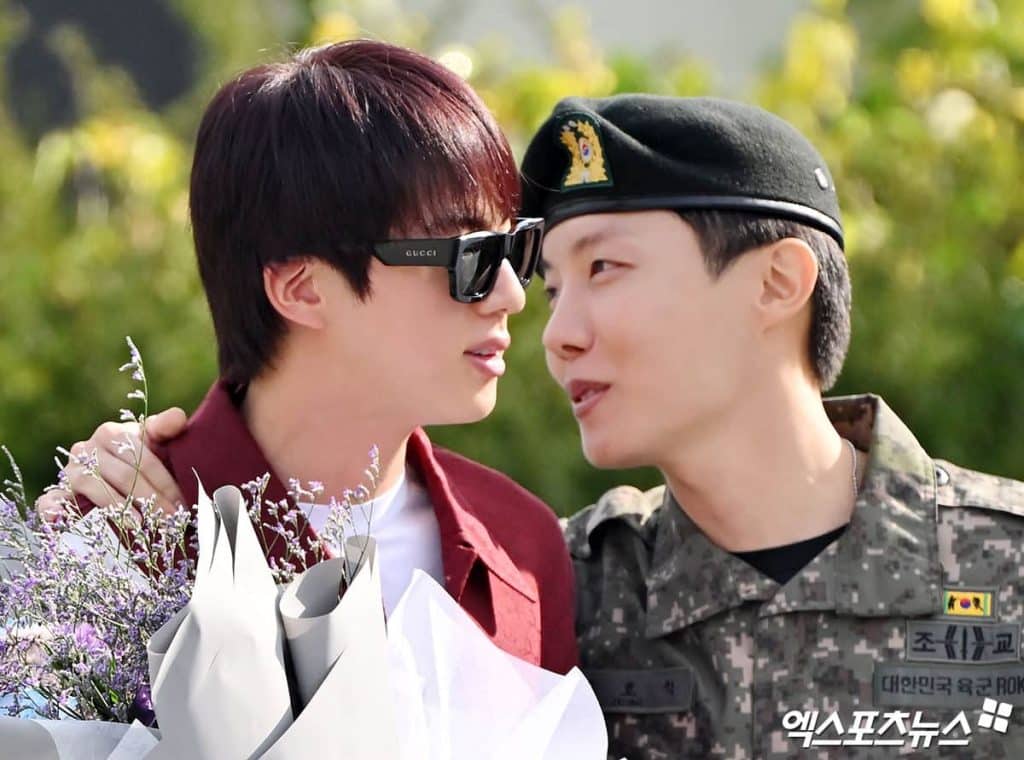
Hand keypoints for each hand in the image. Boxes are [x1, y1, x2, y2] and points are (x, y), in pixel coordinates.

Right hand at [35, 407, 187, 520]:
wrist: (111, 469)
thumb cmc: (140, 455)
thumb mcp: (154, 441)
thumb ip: (166, 428)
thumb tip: (177, 418)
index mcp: (112, 433)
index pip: (142, 459)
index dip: (165, 482)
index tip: (181, 502)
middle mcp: (87, 448)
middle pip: (124, 476)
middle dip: (151, 500)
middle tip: (170, 520)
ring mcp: (71, 470)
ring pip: (98, 490)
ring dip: (120, 510)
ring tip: (142, 527)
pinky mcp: (59, 490)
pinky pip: (51, 500)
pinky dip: (54, 509)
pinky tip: (60, 519)